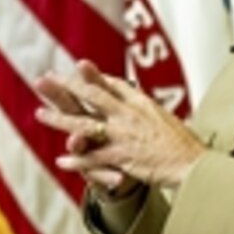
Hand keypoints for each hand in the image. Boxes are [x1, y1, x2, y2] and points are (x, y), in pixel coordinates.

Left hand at [34, 60, 205, 188]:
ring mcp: (122, 135)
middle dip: (66, 86)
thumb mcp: (165, 117)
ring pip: (83, 124)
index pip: (112, 84)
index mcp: (141, 103)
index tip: (77, 68)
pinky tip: (62, 160)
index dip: (92, 76)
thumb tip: (135, 99)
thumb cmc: (184, 145)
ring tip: (39, 114)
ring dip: (58, 119)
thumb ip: (146, 109)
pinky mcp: (120, 157)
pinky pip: (92, 158)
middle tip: (45, 78)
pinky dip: (76, 160)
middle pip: (91, 96)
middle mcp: (128, 114)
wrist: (194, 165)